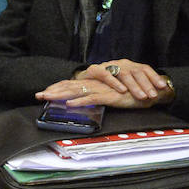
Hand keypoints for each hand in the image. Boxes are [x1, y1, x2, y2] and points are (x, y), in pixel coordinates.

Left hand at [36, 59, 172, 108]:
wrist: (150, 90)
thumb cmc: (130, 93)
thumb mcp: (111, 95)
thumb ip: (99, 96)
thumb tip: (87, 102)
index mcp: (94, 84)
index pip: (72, 84)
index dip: (57, 88)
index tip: (43, 93)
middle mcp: (95, 85)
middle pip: (69, 86)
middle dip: (53, 91)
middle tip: (38, 95)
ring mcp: (101, 89)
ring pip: (76, 91)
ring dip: (60, 95)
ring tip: (46, 98)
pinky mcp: (109, 96)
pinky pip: (91, 99)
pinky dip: (79, 102)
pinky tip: (69, 104)